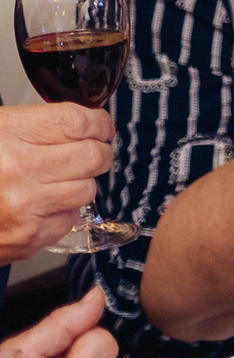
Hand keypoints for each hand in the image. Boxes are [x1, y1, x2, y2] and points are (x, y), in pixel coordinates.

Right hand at [0, 104, 114, 265]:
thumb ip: (36, 123)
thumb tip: (84, 121)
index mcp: (7, 135)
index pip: (77, 122)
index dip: (98, 123)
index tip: (100, 126)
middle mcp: (17, 170)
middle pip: (91, 156)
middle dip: (98, 151)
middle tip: (91, 150)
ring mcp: (24, 206)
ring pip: (87, 189)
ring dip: (81, 182)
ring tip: (60, 178)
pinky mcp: (28, 237)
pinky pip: (70, 218)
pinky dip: (64, 210)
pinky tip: (43, 203)